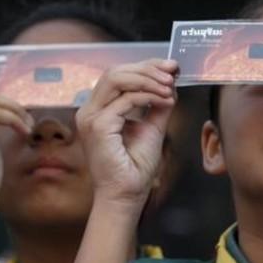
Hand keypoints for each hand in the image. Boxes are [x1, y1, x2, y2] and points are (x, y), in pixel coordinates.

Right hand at [75, 59, 176, 207]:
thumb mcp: (152, 128)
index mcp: (98, 110)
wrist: (127, 195)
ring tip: (169, 86)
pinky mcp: (97, 127)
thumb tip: (170, 84)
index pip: (118, 76)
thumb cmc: (134, 168)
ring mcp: (90, 118)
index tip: (170, 67)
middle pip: (115, 72)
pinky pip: (125, 100)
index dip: (145, 67)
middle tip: (172, 73)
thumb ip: (157, 105)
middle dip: (147, 68)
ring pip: (116, 79)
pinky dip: (148, 96)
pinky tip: (165, 100)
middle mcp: (89, 111)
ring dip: (147, 79)